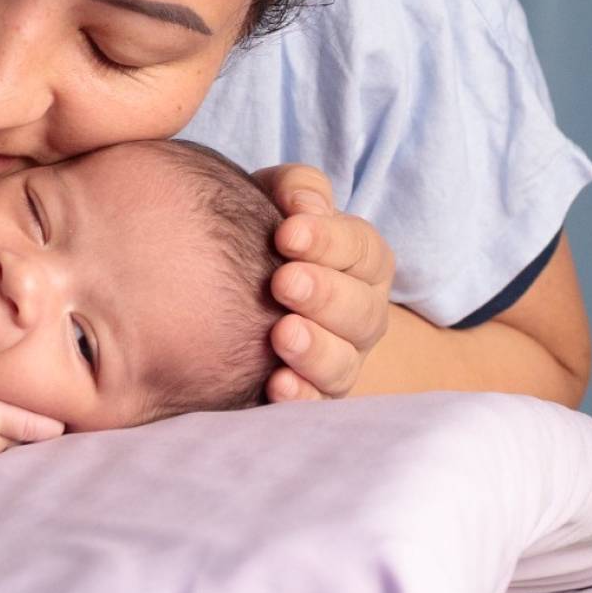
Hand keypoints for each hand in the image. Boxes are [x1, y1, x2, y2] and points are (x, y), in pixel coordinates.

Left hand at [252, 164, 392, 401]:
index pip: (363, 250)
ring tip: (281, 335)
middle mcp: (360, 315)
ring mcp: (340, 358)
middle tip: (283, 283)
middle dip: (324, 295)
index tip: (286, 234)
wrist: (228, 285)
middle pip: (361, 310)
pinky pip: (314, 403)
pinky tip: (275, 384)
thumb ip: (296, 189)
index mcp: (362, 262)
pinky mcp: (310, 392)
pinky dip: (300, 396)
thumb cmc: (265, 233)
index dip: (329, 242)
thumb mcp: (279, 199)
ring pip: (343, 363)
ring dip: (315, 349)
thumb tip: (304, 206)